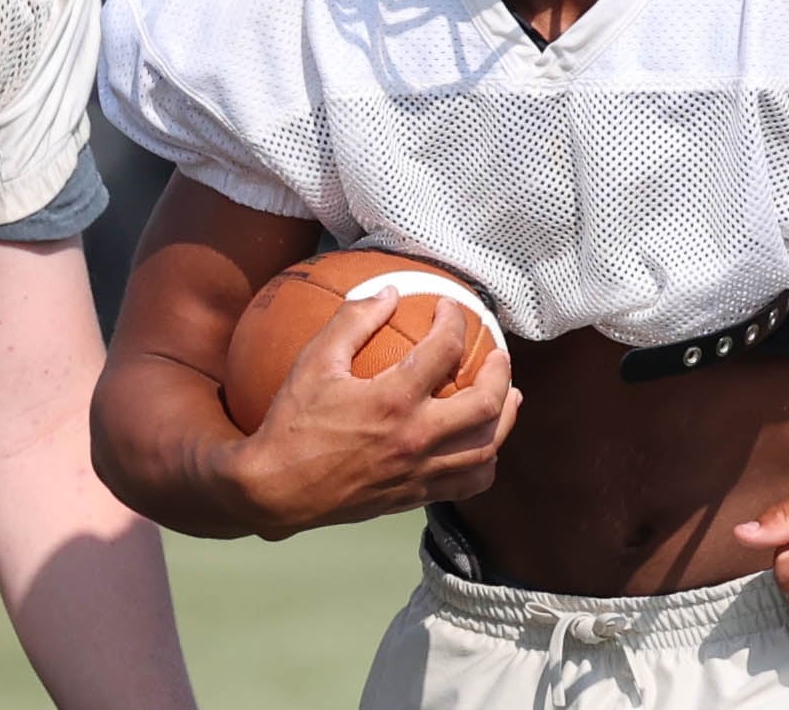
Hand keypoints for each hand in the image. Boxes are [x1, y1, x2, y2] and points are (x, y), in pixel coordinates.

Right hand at [235, 289, 522, 536]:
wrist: (277, 490)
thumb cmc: (291, 424)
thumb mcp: (314, 363)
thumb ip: (352, 322)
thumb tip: (389, 292)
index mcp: (393, 400)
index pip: (443, 350)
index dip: (454, 321)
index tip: (450, 308)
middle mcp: (416, 438)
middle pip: (486, 404)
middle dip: (501, 372)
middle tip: (498, 354)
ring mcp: (420, 472)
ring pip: (487, 448)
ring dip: (506, 419)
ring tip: (511, 398)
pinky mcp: (416, 496)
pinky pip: (469, 483)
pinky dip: (485, 461)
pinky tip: (481, 445)